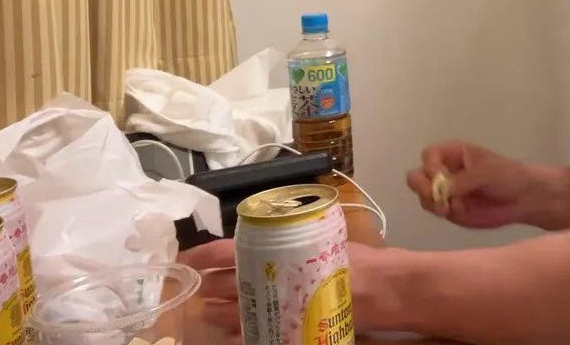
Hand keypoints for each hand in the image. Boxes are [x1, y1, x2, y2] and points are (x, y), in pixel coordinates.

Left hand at [179, 238, 394, 335]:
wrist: (379, 290)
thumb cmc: (354, 260)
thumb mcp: (322, 238)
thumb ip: (293, 241)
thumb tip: (275, 237)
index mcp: (272, 252)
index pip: (222, 252)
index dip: (201, 255)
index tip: (190, 257)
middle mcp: (265, 281)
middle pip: (219, 286)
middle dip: (208, 285)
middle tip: (205, 284)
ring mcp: (270, 311)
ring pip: (226, 315)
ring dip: (215, 311)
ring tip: (212, 308)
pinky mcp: (281, 334)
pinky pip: (247, 339)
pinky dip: (236, 336)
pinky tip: (233, 334)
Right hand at [407, 140, 545, 228]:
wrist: (523, 199)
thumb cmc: (508, 175)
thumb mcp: (487, 171)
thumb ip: (464, 180)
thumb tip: (443, 190)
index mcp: (454, 153)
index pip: (429, 155)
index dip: (430, 166)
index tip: (440, 177)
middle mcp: (445, 170)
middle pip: (417, 175)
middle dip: (422, 186)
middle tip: (435, 197)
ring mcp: (446, 191)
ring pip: (422, 194)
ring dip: (430, 201)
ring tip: (447, 208)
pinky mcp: (450, 209)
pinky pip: (433, 209)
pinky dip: (438, 212)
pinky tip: (453, 212)